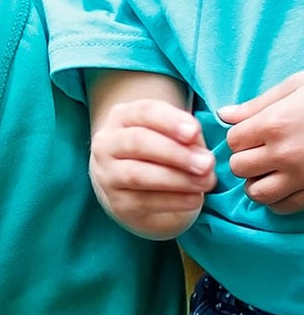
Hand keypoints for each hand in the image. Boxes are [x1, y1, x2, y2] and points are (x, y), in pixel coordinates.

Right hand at [89, 97, 213, 238]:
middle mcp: (107, 143)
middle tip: (207, 163)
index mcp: (121, 118)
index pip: (143, 112)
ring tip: (206, 182)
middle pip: (136, 141)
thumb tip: (202, 154)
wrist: (135, 191)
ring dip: (177, 178)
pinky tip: (195, 199)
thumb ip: (187, 140)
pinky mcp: (118, 202)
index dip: (170, 121)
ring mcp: (108, 174)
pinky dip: (174, 200)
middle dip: (175, 152)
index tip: (195, 132)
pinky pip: (145, 201)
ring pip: (137, 174)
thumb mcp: (172, 138)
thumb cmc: (160, 156)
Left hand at [220, 73, 303, 211]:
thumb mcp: (295, 87)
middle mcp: (285, 154)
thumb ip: (257, 105)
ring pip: (258, 193)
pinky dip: (280, 199)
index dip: (241, 138)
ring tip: (268, 172)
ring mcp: (303, 177)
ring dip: (258, 183)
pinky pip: (286, 207)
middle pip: (240, 168)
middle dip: (245, 161)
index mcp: (274, 124)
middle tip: (259, 153)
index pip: (234, 141)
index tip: (252, 134)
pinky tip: (287, 185)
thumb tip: (224, 115)